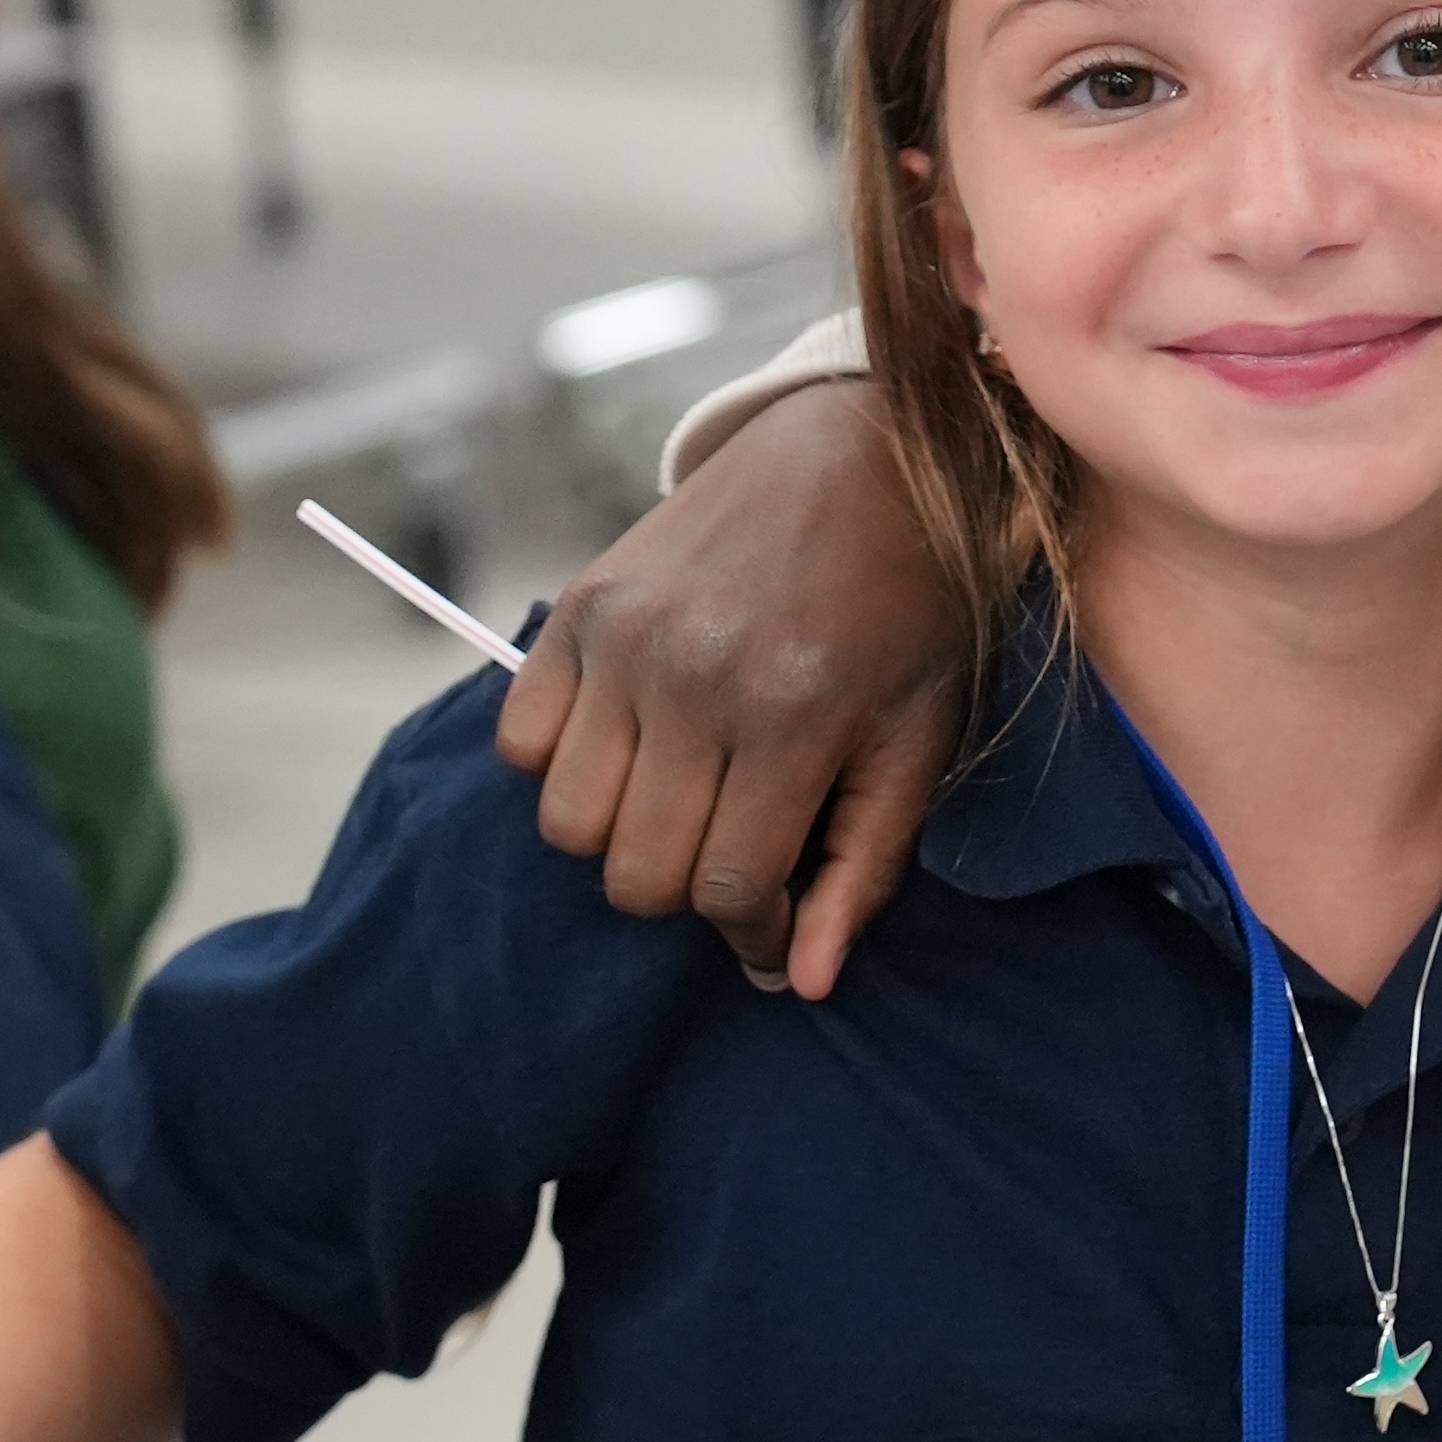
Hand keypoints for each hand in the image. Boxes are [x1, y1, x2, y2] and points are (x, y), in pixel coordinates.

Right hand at [489, 382, 965, 992]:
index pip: (725, 892)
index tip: (773, 921)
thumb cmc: (911, 611)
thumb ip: (863, 867)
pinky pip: (521, 741)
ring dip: (620, 835)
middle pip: (635, 873)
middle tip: (729, 851)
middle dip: (684, 892)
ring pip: (567, 823)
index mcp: (792, 718)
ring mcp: (624, 640)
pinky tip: (631, 742)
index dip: (750, 935)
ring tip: (680, 798)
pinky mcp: (580, 606)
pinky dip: (562, 764)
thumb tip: (798, 983)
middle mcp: (693, 681)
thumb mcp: (920, 740)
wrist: (864, 458)